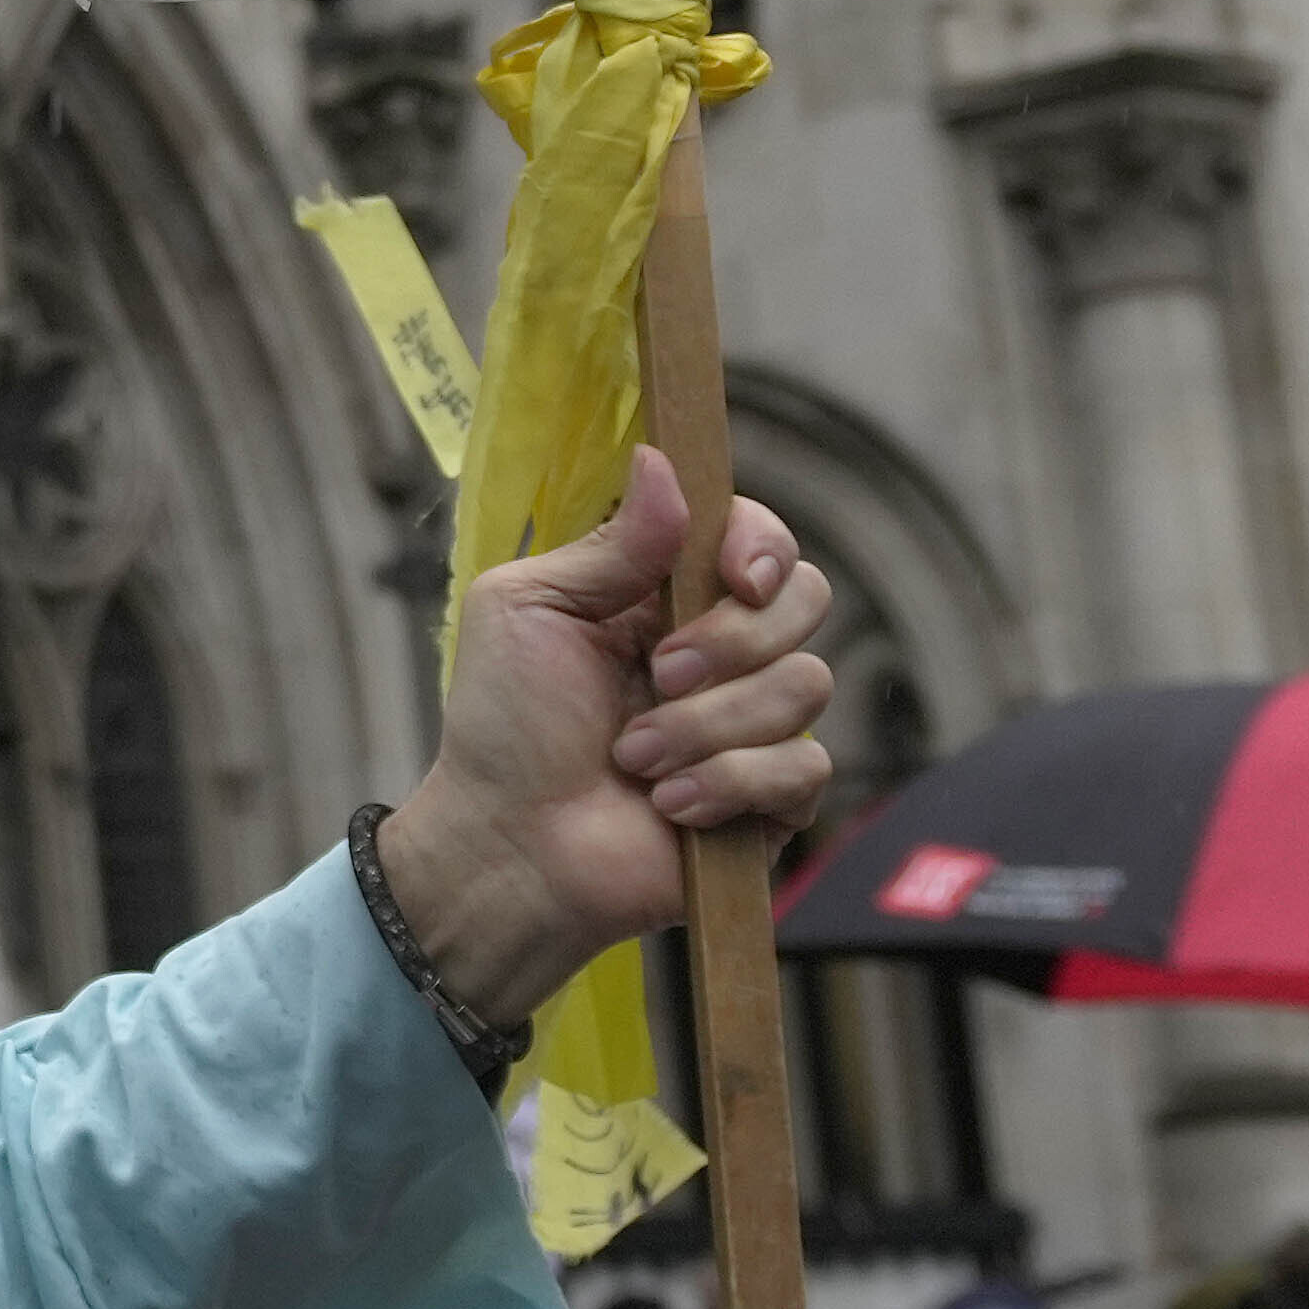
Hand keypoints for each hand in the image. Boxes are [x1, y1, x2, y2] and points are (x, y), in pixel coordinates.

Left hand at [371, 452, 841, 1031]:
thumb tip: (664, 461)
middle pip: (805, 599)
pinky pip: (804, 767)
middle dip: (731, 641)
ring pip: (804, 686)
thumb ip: (608, 545)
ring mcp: (753, 725)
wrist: (508, 847)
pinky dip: (728, 784)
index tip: (734, 575)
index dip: (761, 546)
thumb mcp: (528, 610)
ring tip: (635, 760)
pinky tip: (670, 807)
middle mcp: (722, 651)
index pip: (758, 539)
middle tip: (657, 676)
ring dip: (707, 727)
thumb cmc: (503, 728)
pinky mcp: (772, 799)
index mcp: (666, 595)